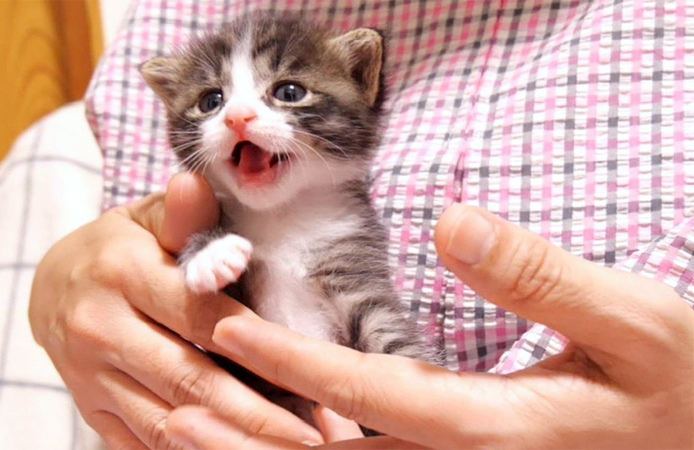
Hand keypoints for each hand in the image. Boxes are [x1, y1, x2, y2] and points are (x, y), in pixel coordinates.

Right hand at [28, 173, 322, 448]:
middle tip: (309, 437)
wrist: (48, 286)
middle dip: (253, 413)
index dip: (256, 346)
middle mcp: (99, 328)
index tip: (305, 373)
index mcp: (120, 272)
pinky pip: (139, 442)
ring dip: (225, 443)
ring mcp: (89, 376)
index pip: (200, 315)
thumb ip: (181, 213)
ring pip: (166, 422)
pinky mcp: (89, 410)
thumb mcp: (145, 219)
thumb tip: (196, 182)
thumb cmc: (117, 247)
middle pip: (188, 379)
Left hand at [163, 204, 693, 448]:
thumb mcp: (639, 323)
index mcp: (493, 428)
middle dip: (251, 438)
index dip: (294, 362)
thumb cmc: (681, 389)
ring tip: (193, 430)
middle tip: (176, 408)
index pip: (370, 393)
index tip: (232, 330)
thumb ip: (545, 277)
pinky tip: (279, 438)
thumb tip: (455, 224)